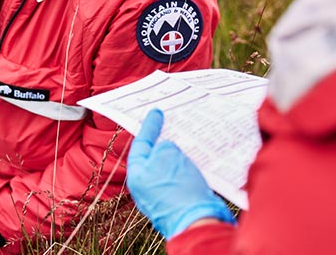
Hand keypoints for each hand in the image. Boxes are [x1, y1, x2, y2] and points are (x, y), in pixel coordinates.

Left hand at [126, 109, 234, 238]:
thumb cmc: (179, 189)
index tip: (156, 112)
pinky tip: (195, 163)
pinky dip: (185, 170)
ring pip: (168, 170)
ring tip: (188, 144)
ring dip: (177, 157)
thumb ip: (164, 147)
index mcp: (137, 176)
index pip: (141, 144)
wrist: (198, 222)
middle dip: (162, 142)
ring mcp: (161, 198)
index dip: (150, 126)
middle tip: (170, 126)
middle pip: (152, 158)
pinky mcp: (177, 204)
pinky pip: (179, 181)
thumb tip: (167, 151)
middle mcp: (145, 189)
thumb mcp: (168, 155)